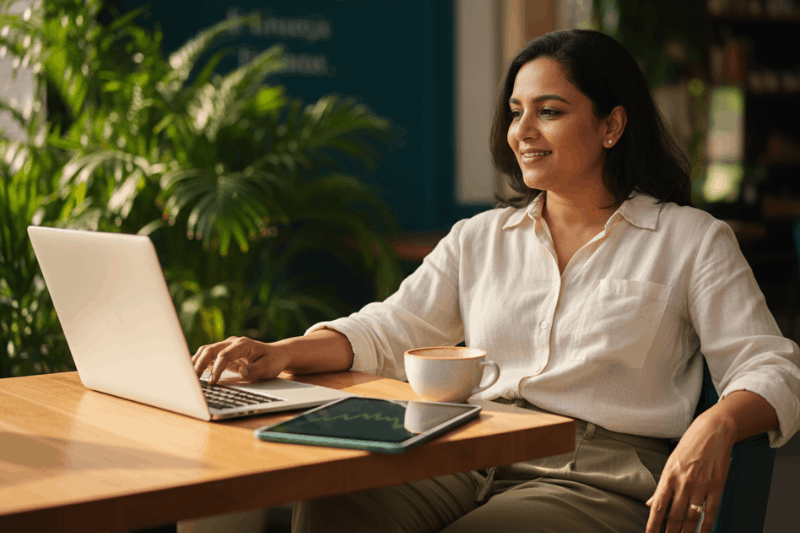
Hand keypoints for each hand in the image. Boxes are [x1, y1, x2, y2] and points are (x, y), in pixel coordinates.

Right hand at [192, 336, 290, 384]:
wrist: (276, 354)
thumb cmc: (272, 361)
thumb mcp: (268, 367)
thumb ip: (254, 370)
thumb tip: (241, 372)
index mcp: (243, 344)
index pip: (225, 355)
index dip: (217, 369)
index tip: (212, 382)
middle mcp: (232, 342)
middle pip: (210, 349)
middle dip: (199, 363)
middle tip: (192, 379)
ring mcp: (226, 346)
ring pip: (206, 351)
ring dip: (196, 362)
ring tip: (189, 377)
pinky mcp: (223, 353)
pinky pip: (208, 356)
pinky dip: (199, 362)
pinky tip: (192, 372)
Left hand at [645, 411, 735, 532]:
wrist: (712, 432)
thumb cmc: (689, 447)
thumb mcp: (670, 464)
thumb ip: (662, 487)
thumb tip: (650, 504)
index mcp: (668, 476)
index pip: (658, 506)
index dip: (653, 524)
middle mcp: (683, 482)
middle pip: (675, 516)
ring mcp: (701, 485)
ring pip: (692, 517)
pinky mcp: (717, 487)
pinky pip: (711, 512)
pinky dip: (707, 526)